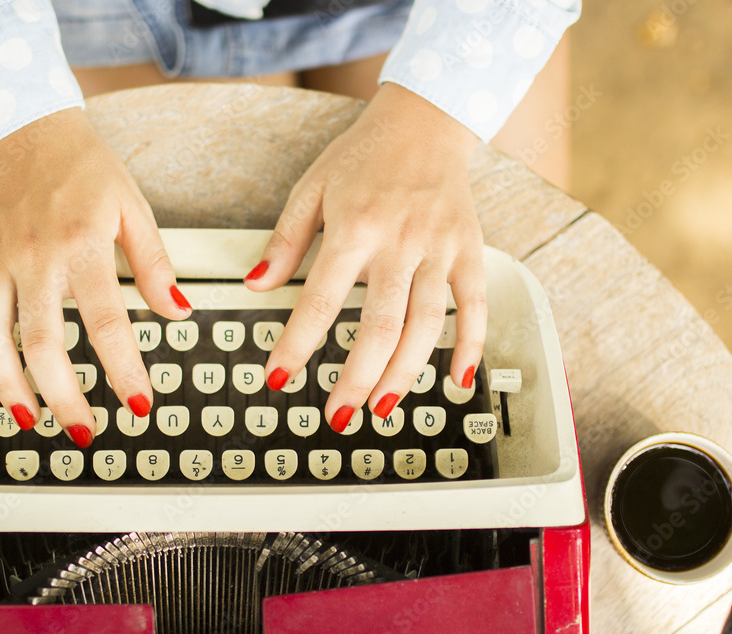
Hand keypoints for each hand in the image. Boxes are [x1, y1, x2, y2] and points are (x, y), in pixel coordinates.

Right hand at [0, 108, 189, 446]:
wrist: (22, 120)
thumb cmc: (81, 165)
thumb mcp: (132, 208)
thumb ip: (155, 265)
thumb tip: (179, 311)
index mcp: (82, 244)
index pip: (107, 322)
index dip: (124, 370)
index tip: (139, 403)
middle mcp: (33, 254)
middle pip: (44, 341)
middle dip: (64, 396)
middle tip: (82, 430)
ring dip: (8, 384)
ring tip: (27, 418)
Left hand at [246, 83, 485, 431]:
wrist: (426, 119)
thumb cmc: (364, 155)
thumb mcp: (312, 188)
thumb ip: (285, 241)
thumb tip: (256, 285)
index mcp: (355, 227)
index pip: (321, 299)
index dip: (297, 343)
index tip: (278, 376)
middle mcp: (400, 242)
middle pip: (380, 324)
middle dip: (357, 378)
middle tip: (339, 416)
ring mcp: (439, 248)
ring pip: (426, 324)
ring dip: (405, 372)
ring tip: (383, 407)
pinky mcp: (469, 250)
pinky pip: (475, 304)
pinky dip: (471, 344)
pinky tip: (457, 378)